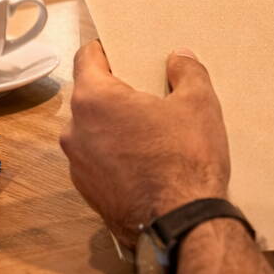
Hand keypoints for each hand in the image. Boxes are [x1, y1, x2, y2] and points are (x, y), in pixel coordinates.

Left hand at [60, 41, 230, 246]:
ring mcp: (78, 165)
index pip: (87, 58)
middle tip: (150, 93)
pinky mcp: (88, 193)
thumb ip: (187, 71)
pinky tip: (148, 162)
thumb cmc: (185, 160)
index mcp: (94, 99)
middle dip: (118, 92)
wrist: (180, 224)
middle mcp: (75, 131)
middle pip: (91, 96)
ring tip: (153, 132)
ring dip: (116, 127)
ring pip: (94, 131)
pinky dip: (117, 156)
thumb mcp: (198, 103)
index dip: (106, 49)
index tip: (121, 49)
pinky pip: (99, 161)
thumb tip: (179, 58)